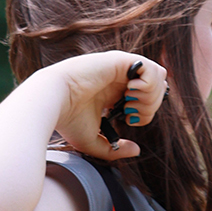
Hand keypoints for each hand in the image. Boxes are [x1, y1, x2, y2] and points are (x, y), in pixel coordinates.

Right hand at [47, 51, 167, 160]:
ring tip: (132, 103)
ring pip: (159, 76)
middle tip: (131, 114)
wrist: (52, 102)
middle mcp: (120, 78)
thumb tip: (137, 150)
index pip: (147, 97)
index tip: (129, 120)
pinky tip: (131, 93)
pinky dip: (149, 84)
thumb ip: (115, 148)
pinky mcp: (120, 60)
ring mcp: (121, 67)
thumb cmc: (67, 120)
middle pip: (157, 87)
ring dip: (152, 95)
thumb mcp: (93, 141)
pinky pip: (151, 68)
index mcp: (115, 92)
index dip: (146, 111)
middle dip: (151, 105)